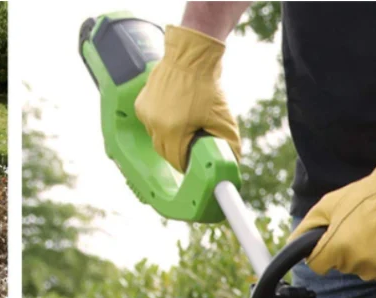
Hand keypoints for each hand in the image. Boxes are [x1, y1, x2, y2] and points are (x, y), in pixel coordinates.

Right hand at [134, 25, 240, 173]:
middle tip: (189, 147)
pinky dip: (159, 123)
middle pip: (164, 151)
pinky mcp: (141, 104)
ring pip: (156, 137)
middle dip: (176, 153)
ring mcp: (146, 114)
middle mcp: (156, 124)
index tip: (192, 163)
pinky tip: (171, 112)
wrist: (191, 55)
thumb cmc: (207, 85)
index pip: (176, 160)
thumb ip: (227, 141)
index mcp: (174, 130)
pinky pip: (149, 123)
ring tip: (182, 125)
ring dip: (167, 137)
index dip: (185, 164)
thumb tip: (234, 160)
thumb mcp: (221, 116)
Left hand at [290, 149, 375, 283]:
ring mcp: (375, 267)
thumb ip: (306, 227)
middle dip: (342, 251)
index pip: (317, 266)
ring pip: (359, 271)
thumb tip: (292, 243)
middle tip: (356, 229)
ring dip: (362, 257)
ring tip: (372, 233)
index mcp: (335, 247)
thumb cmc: (364, 196)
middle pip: (339, 267)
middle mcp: (354, 261)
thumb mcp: (328, 205)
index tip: (330, 242)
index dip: (320, 253)